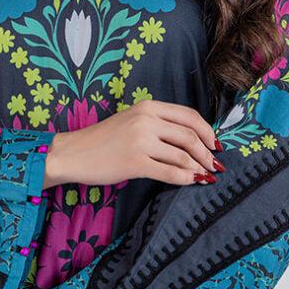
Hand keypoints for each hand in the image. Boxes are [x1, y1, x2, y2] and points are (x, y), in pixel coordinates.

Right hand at [45, 98, 224, 187]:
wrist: (73, 153)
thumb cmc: (102, 139)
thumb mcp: (131, 120)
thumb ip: (158, 124)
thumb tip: (192, 140)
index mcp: (148, 106)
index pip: (189, 115)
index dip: (207, 131)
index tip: (215, 144)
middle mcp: (146, 120)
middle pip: (190, 136)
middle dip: (207, 153)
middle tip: (215, 165)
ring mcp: (140, 141)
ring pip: (183, 155)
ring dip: (199, 167)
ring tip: (206, 175)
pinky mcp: (135, 163)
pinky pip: (169, 172)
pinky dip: (185, 178)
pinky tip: (191, 182)